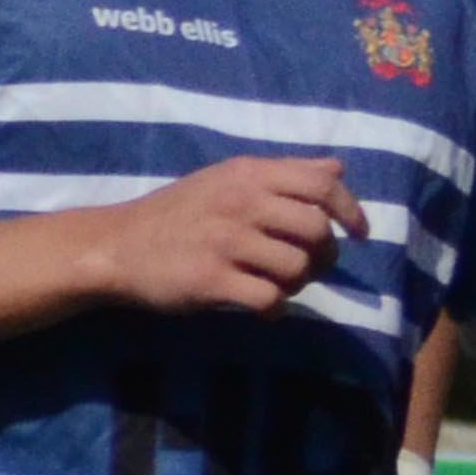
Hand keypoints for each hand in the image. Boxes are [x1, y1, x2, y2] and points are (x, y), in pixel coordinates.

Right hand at [88, 155, 355, 314]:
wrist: (115, 245)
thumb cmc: (180, 213)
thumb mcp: (228, 180)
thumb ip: (285, 174)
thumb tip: (338, 166)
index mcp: (247, 174)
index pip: (323, 184)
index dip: (351, 210)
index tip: (360, 233)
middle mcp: (239, 202)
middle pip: (318, 231)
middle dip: (324, 256)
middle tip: (307, 266)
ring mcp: (225, 241)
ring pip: (298, 268)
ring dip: (297, 284)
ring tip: (275, 282)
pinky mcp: (211, 279)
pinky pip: (270, 299)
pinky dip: (274, 308)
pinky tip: (259, 303)